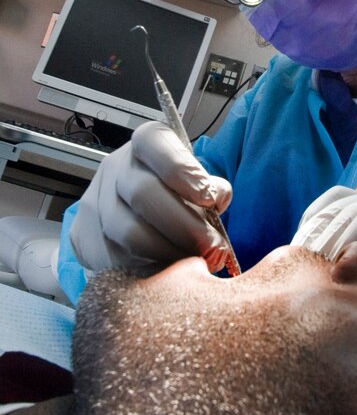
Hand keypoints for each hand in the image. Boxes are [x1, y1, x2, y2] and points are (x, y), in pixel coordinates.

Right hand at [69, 121, 232, 271]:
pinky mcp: (83, 234)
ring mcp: (95, 200)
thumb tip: (215, 199)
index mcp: (146, 145)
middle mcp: (116, 166)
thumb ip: (212, 189)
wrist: (140, 216)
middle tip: (211, 246)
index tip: (208, 197)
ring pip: (127, 232)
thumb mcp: (200, 184)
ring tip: (194, 263)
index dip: (182, 169)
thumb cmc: (178, 196)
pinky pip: (113, 258)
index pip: (154, 142)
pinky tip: (168, 272)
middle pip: (143, 193)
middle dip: (184, 225)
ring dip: (168, 253)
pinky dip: (145, 269)